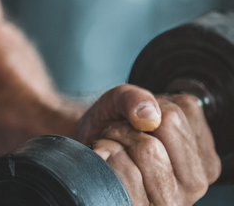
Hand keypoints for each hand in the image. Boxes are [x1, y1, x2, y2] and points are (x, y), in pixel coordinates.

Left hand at [74, 84, 220, 204]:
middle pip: (165, 127)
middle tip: (124, 132)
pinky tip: (108, 159)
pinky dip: (106, 153)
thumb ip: (134, 96)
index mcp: (204, 156)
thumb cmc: (112, 126)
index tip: (141, 122)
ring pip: (147, 148)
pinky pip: (123, 169)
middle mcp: (195, 183)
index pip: (175, 115)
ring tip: (116, 145)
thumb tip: (148, 115)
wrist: (87, 149)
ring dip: (117, 137)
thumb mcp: (121, 100)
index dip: (145, 108)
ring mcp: (171, 201)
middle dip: (133, 122)